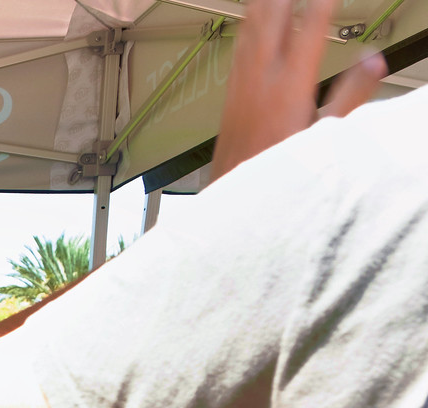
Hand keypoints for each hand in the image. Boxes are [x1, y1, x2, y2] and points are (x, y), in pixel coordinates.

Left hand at [213, 0, 384, 179]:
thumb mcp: (325, 136)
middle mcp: (261, 81)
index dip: (320, 5)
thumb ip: (351, 95)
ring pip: (250, 32)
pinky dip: (246, 28)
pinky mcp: (229, 97)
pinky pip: (237, 52)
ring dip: (262, 6)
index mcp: (289, 86)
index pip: (309, 30)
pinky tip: (246, 24)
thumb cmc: (277, 169)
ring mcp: (241, 87)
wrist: (234, 195)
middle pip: (272, 22)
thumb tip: (372, 63)